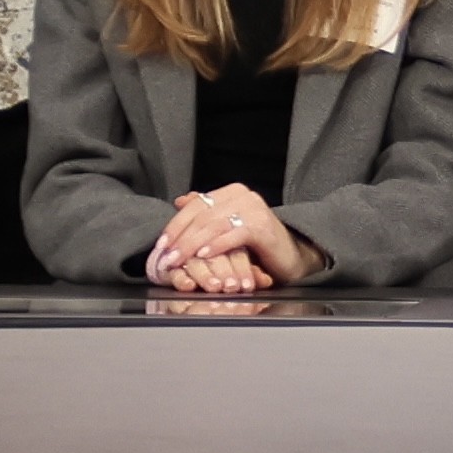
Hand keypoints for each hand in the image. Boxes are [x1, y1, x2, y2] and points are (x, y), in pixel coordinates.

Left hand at [149, 185, 313, 291]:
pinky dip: (216, 245)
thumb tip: (180, 201)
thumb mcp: (227, 227)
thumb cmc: (258, 245)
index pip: (195, 205)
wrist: (291, 256)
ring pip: (213, 225)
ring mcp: (254, 208)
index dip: (175, 225)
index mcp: (231, 192)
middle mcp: (242, 195)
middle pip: (201, 216)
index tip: (161, 245)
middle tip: (166, 257)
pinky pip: (233, 234)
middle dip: (180, 238)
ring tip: (179, 260)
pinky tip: (204, 256)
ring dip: (192, 245)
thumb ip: (207, 213)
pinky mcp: (263, 225)